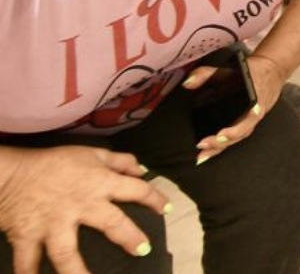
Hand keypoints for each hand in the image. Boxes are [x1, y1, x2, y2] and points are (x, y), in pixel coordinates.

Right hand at [0, 145, 169, 273]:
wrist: (10, 173)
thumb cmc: (53, 163)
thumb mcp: (90, 154)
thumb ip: (119, 162)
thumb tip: (143, 170)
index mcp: (98, 183)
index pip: (135, 190)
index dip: (155, 198)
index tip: (167, 210)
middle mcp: (79, 205)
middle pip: (111, 223)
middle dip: (129, 237)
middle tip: (143, 250)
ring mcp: (53, 224)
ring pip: (67, 253)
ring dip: (77, 272)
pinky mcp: (28, 236)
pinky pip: (27, 262)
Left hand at [180, 53, 282, 165]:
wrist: (273, 71)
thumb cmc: (252, 71)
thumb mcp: (229, 68)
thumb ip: (206, 74)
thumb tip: (188, 83)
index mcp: (255, 98)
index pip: (248, 117)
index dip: (235, 129)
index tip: (221, 134)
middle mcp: (256, 112)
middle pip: (242, 132)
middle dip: (223, 141)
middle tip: (203, 145)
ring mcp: (253, 119)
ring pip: (239, 137)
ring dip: (222, 147)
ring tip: (202, 156)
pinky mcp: (249, 122)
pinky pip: (238, 136)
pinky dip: (224, 144)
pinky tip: (210, 151)